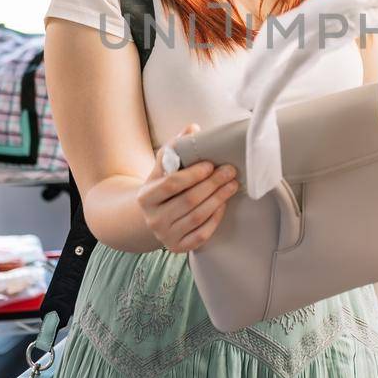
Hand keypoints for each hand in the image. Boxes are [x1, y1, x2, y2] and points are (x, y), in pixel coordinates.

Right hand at [136, 123, 239, 252]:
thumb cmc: (162, 187)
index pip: (172, 184)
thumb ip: (176, 147)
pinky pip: (202, 234)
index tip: (211, 164)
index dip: (194, 174)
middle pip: (189, 200)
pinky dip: (215, 219)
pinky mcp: (178, 248)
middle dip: (213, 184)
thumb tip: (193, 128)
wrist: (152, 217)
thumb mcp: (163, 168)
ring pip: (198, 216)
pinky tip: (223, 204)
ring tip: (232, 185)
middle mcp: (153, 219)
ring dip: (219, 199)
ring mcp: (165, 236)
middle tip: (230, 171)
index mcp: (145, 197)